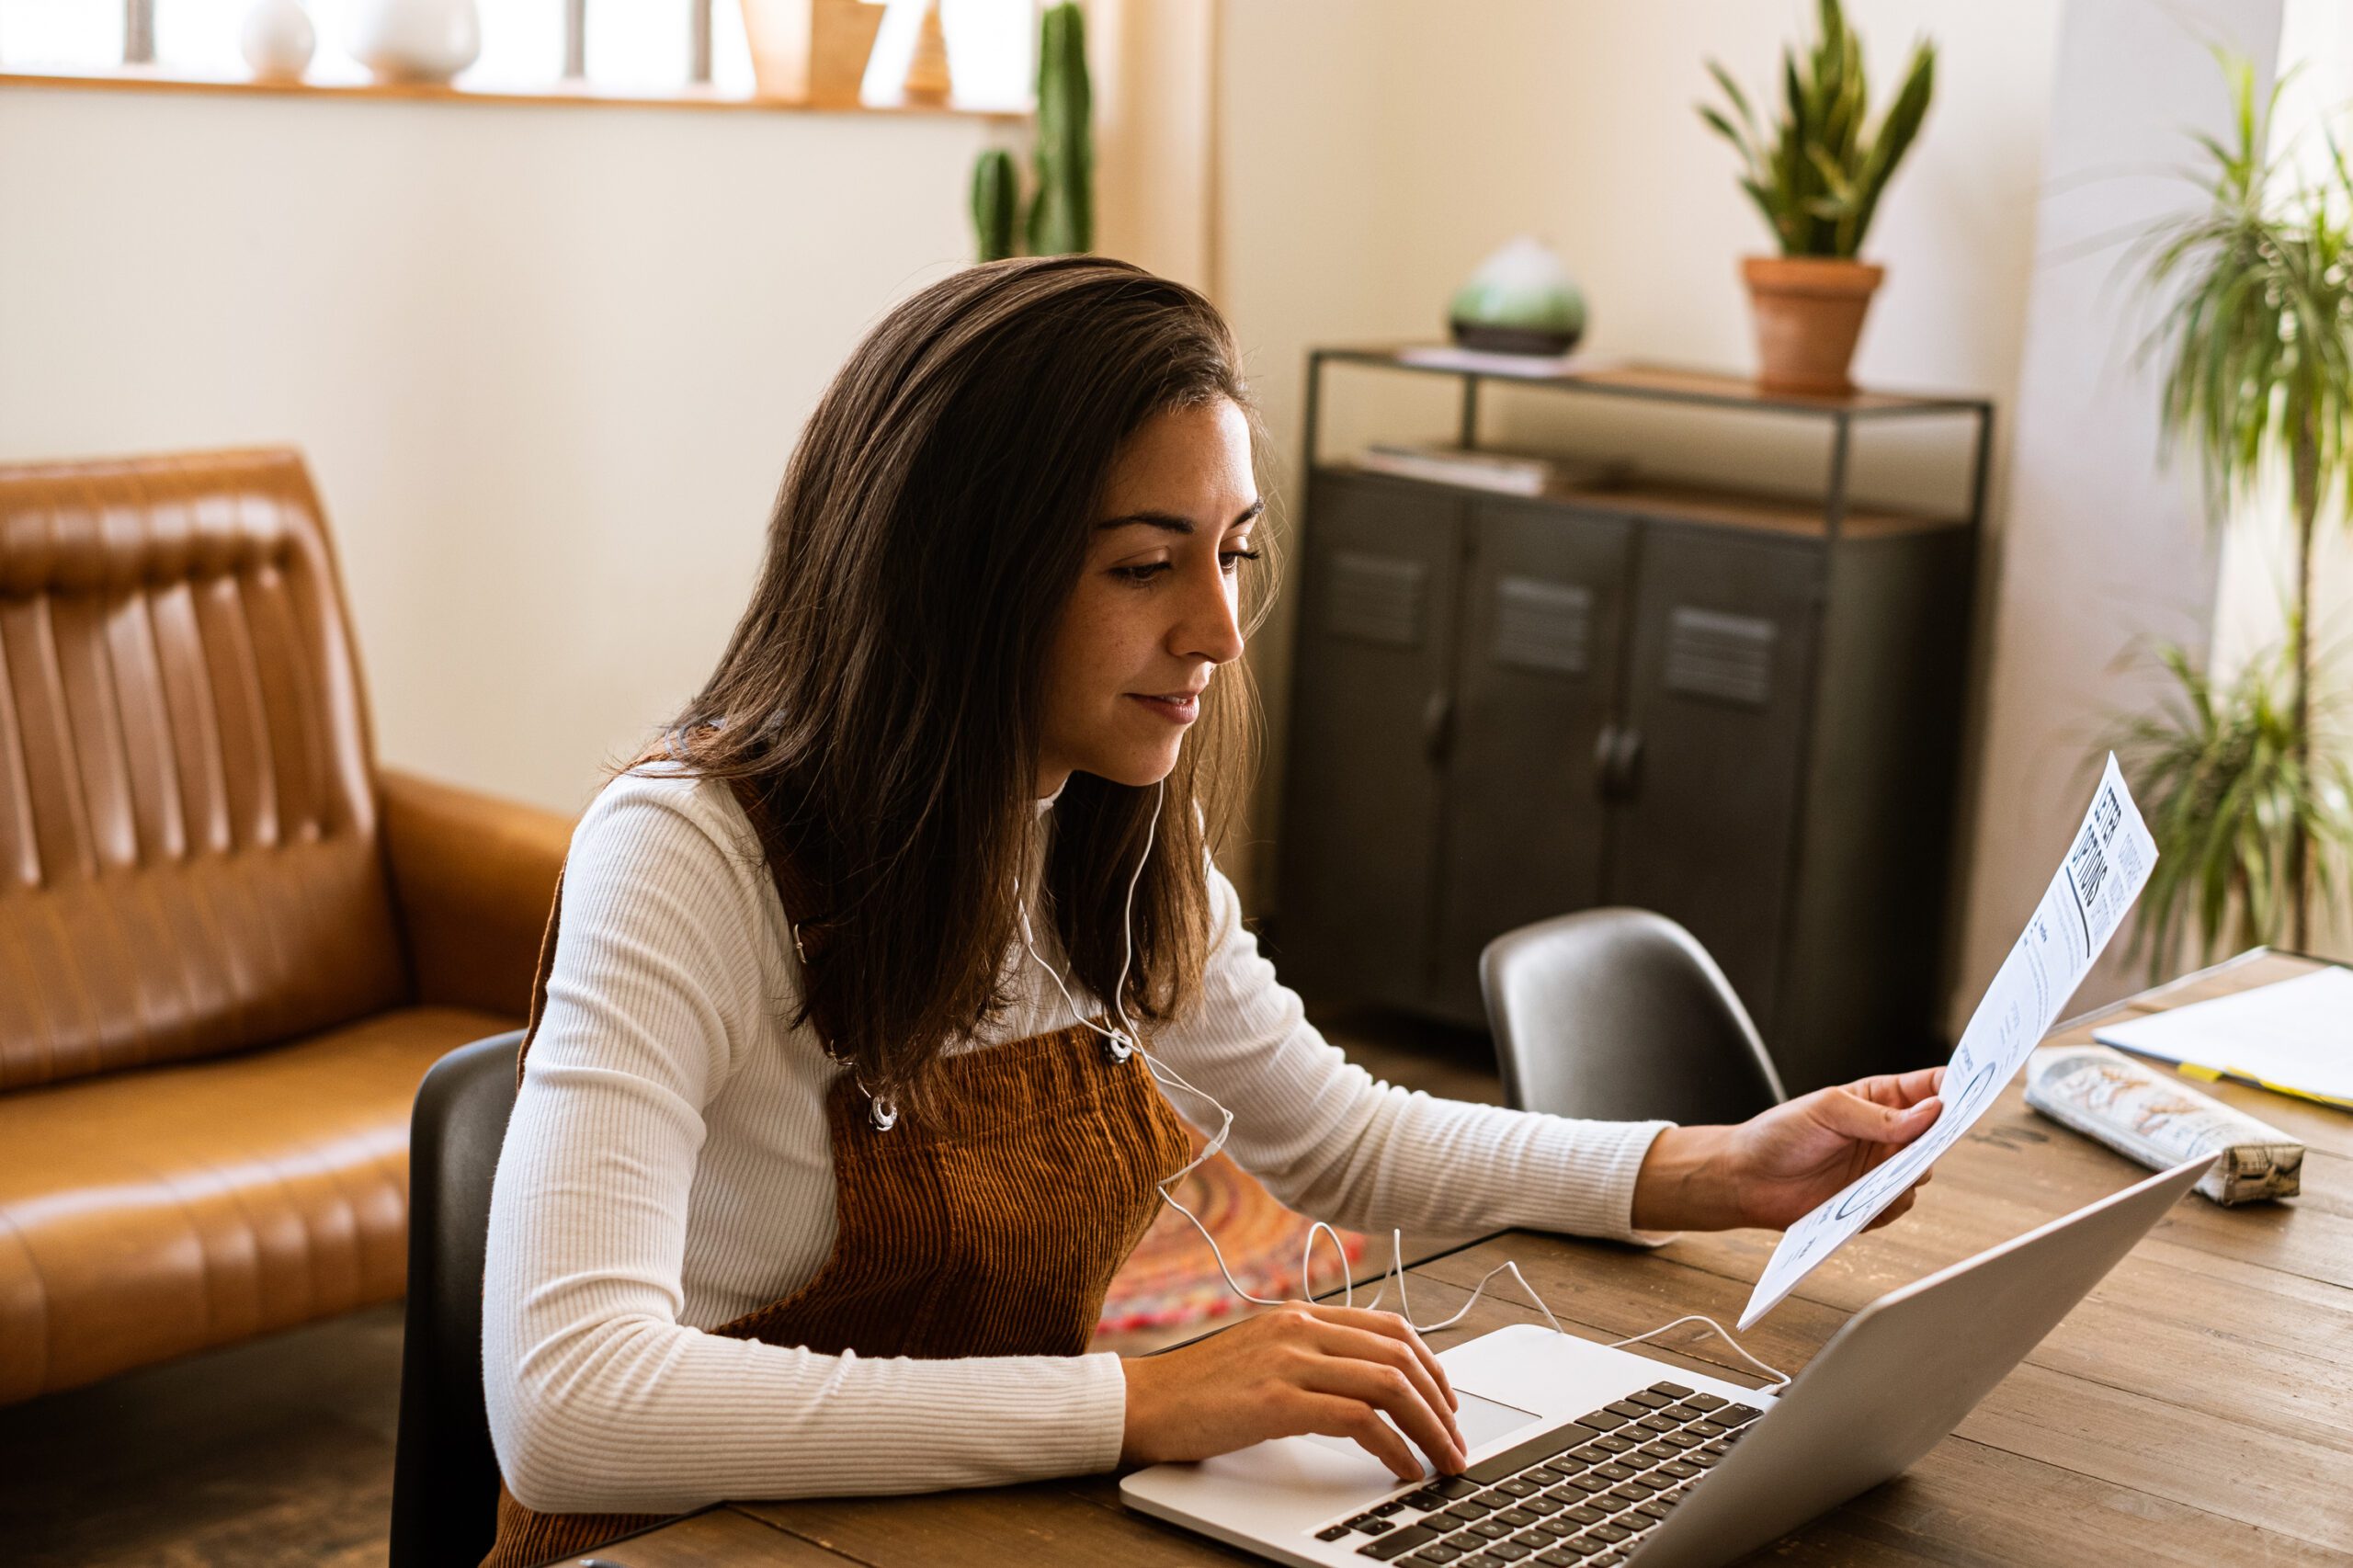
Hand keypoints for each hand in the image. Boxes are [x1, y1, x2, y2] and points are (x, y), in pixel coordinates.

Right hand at [1118, 1302, 1465, 1481]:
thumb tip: (1367, 1389)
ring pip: (1389, 1384)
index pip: (1392, 1327)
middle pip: (1400, 1355)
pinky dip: (1392, 1447)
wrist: (1142, 1402)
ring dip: (1429, 1428)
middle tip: (1457, 1443)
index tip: (1448, 1404)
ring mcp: (1289, 1360)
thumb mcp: (1264, 1356)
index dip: (1432, 1366)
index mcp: (1302, 1315)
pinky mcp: (1276, 1400)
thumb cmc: (1199, 1390)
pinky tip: (1402, 1468)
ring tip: (1443, 1461)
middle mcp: (1301, 1328)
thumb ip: (1311, 1358)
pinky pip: (1357, 1419)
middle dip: (1442, 1404)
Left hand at [1632, 1065, 1945, 1232]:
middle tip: (1931, 1143)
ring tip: (1885, 1175)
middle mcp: (1885, 1135)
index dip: (1953, 1088)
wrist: (1745, 1179)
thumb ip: (1879, 1115)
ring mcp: (1879, 1169)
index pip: (1928, 1088)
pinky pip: (1899, 1205)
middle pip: (1935, 1134)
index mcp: (1878, 1099)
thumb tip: (1931, 1112)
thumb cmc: (1777, 1134)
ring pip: (1921, 1173)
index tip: (1971, 1091)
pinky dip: (1889, 1204)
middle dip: (1938, 1137)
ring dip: (1910, 1175)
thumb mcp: (1827, 1110)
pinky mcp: (1869, 1202)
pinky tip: (1865, 1201)